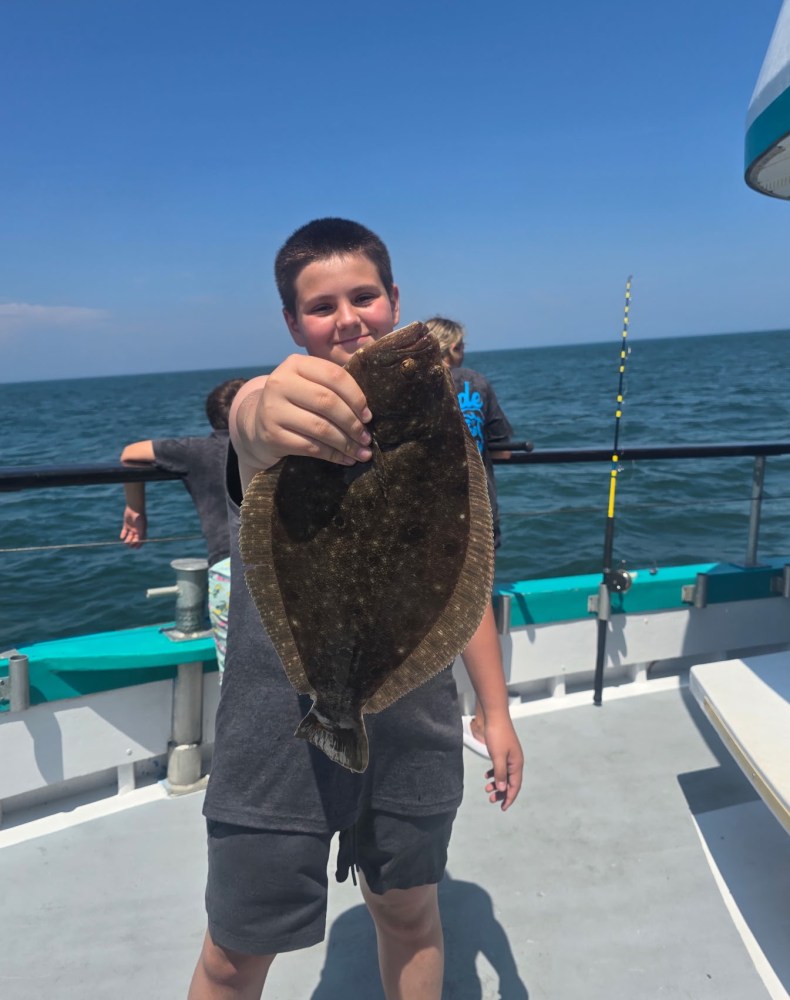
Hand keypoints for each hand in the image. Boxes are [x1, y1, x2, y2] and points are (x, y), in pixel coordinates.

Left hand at [120, 507, 146, 547]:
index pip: (141, 539)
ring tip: (125, 543)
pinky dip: (123, 534)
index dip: (139, 544)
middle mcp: (137, 530)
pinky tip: (122, 537)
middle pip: (134, 539)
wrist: (134, 508)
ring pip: (129, 536)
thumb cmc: (139, 517)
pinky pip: (124, 531)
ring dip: (127, 540)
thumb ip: (141, 535)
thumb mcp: (141, 527)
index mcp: (142, 530)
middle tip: (129, 546)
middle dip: (132, 543)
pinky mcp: (126, 524)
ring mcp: (132, 527)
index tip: (136, 548)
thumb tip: (139, 542)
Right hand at [235, 355, 373, 473]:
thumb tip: (369, 411)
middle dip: (353, 422)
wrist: (257, 425)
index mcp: (295, 364)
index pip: (334, 376)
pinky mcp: (272, 435)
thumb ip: (333, 388)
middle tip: (366, 436)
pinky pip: (310, 447)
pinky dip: (333, 455)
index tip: (368, 415)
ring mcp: (272, 409)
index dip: (356, 397)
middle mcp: (280, 383)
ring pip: (320, 427)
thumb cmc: (295, 403)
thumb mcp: (308, 385)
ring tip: (362, 452)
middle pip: (328, 402)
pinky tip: (346, 460)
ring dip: (346, 442)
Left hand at [481, 717, 523, 810]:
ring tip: (487, 789)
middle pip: (510, 782)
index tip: (502, 807)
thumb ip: (500, 773)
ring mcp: (510, 756)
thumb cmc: (497, 735)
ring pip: (505, 775)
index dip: (509, 797)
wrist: (495, 716)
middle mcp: (516, 761)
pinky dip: (495, 773)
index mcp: (517, 764)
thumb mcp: (497, 757)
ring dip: (497, 783)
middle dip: (502, 792)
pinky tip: (487, 775)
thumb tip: (502, 788)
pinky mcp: (504, 750)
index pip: (515, 785)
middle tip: (491, 799)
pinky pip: (501, 766)